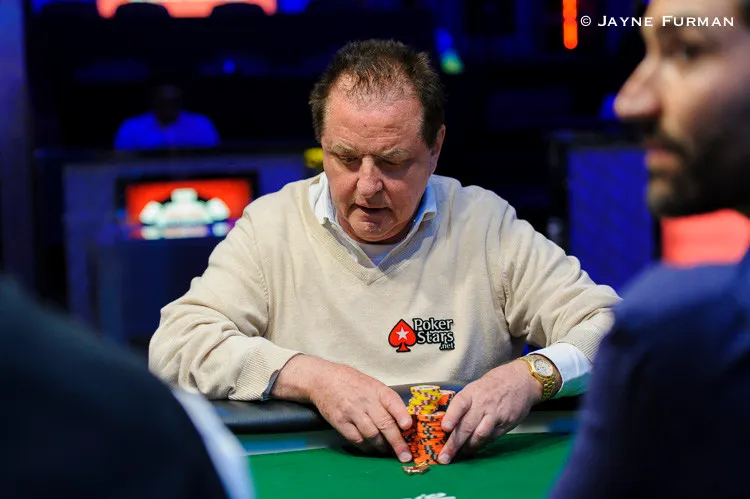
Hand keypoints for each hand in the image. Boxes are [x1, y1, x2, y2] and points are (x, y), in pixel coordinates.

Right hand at [272, 355, 412, 461]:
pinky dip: (366, 447)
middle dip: (397, 443)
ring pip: (372, 435)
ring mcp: (352, 411)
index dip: (402, 415)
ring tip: (387, 451)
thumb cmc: (352, 382)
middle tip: (405, 455)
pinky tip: (371, 448)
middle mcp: (365, 400)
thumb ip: (386, 401)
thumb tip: (403, 422)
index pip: (393, 402)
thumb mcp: (372, 384)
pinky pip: (356, 439)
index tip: (408, 427)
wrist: (323, 379)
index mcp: (377, 389)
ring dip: (382, 447)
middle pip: (385, 424)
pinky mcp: (340, 422)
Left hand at [437, 360, 542, 463]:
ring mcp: (495, 415)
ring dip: (467, 447)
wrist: (521, 381)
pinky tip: (473, 448)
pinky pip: (491, 438)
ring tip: (457, 455)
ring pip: (480, 435)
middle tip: (444, 457)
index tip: (444, 427)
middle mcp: (483, 404)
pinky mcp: (506, 424)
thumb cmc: (494, 384)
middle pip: (467, 425)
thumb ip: (463, 403)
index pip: (460, 404)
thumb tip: (446, 421)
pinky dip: (480, 445)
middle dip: (454, 444)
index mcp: (472, 392)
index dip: (451, 416)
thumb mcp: (475, 387)